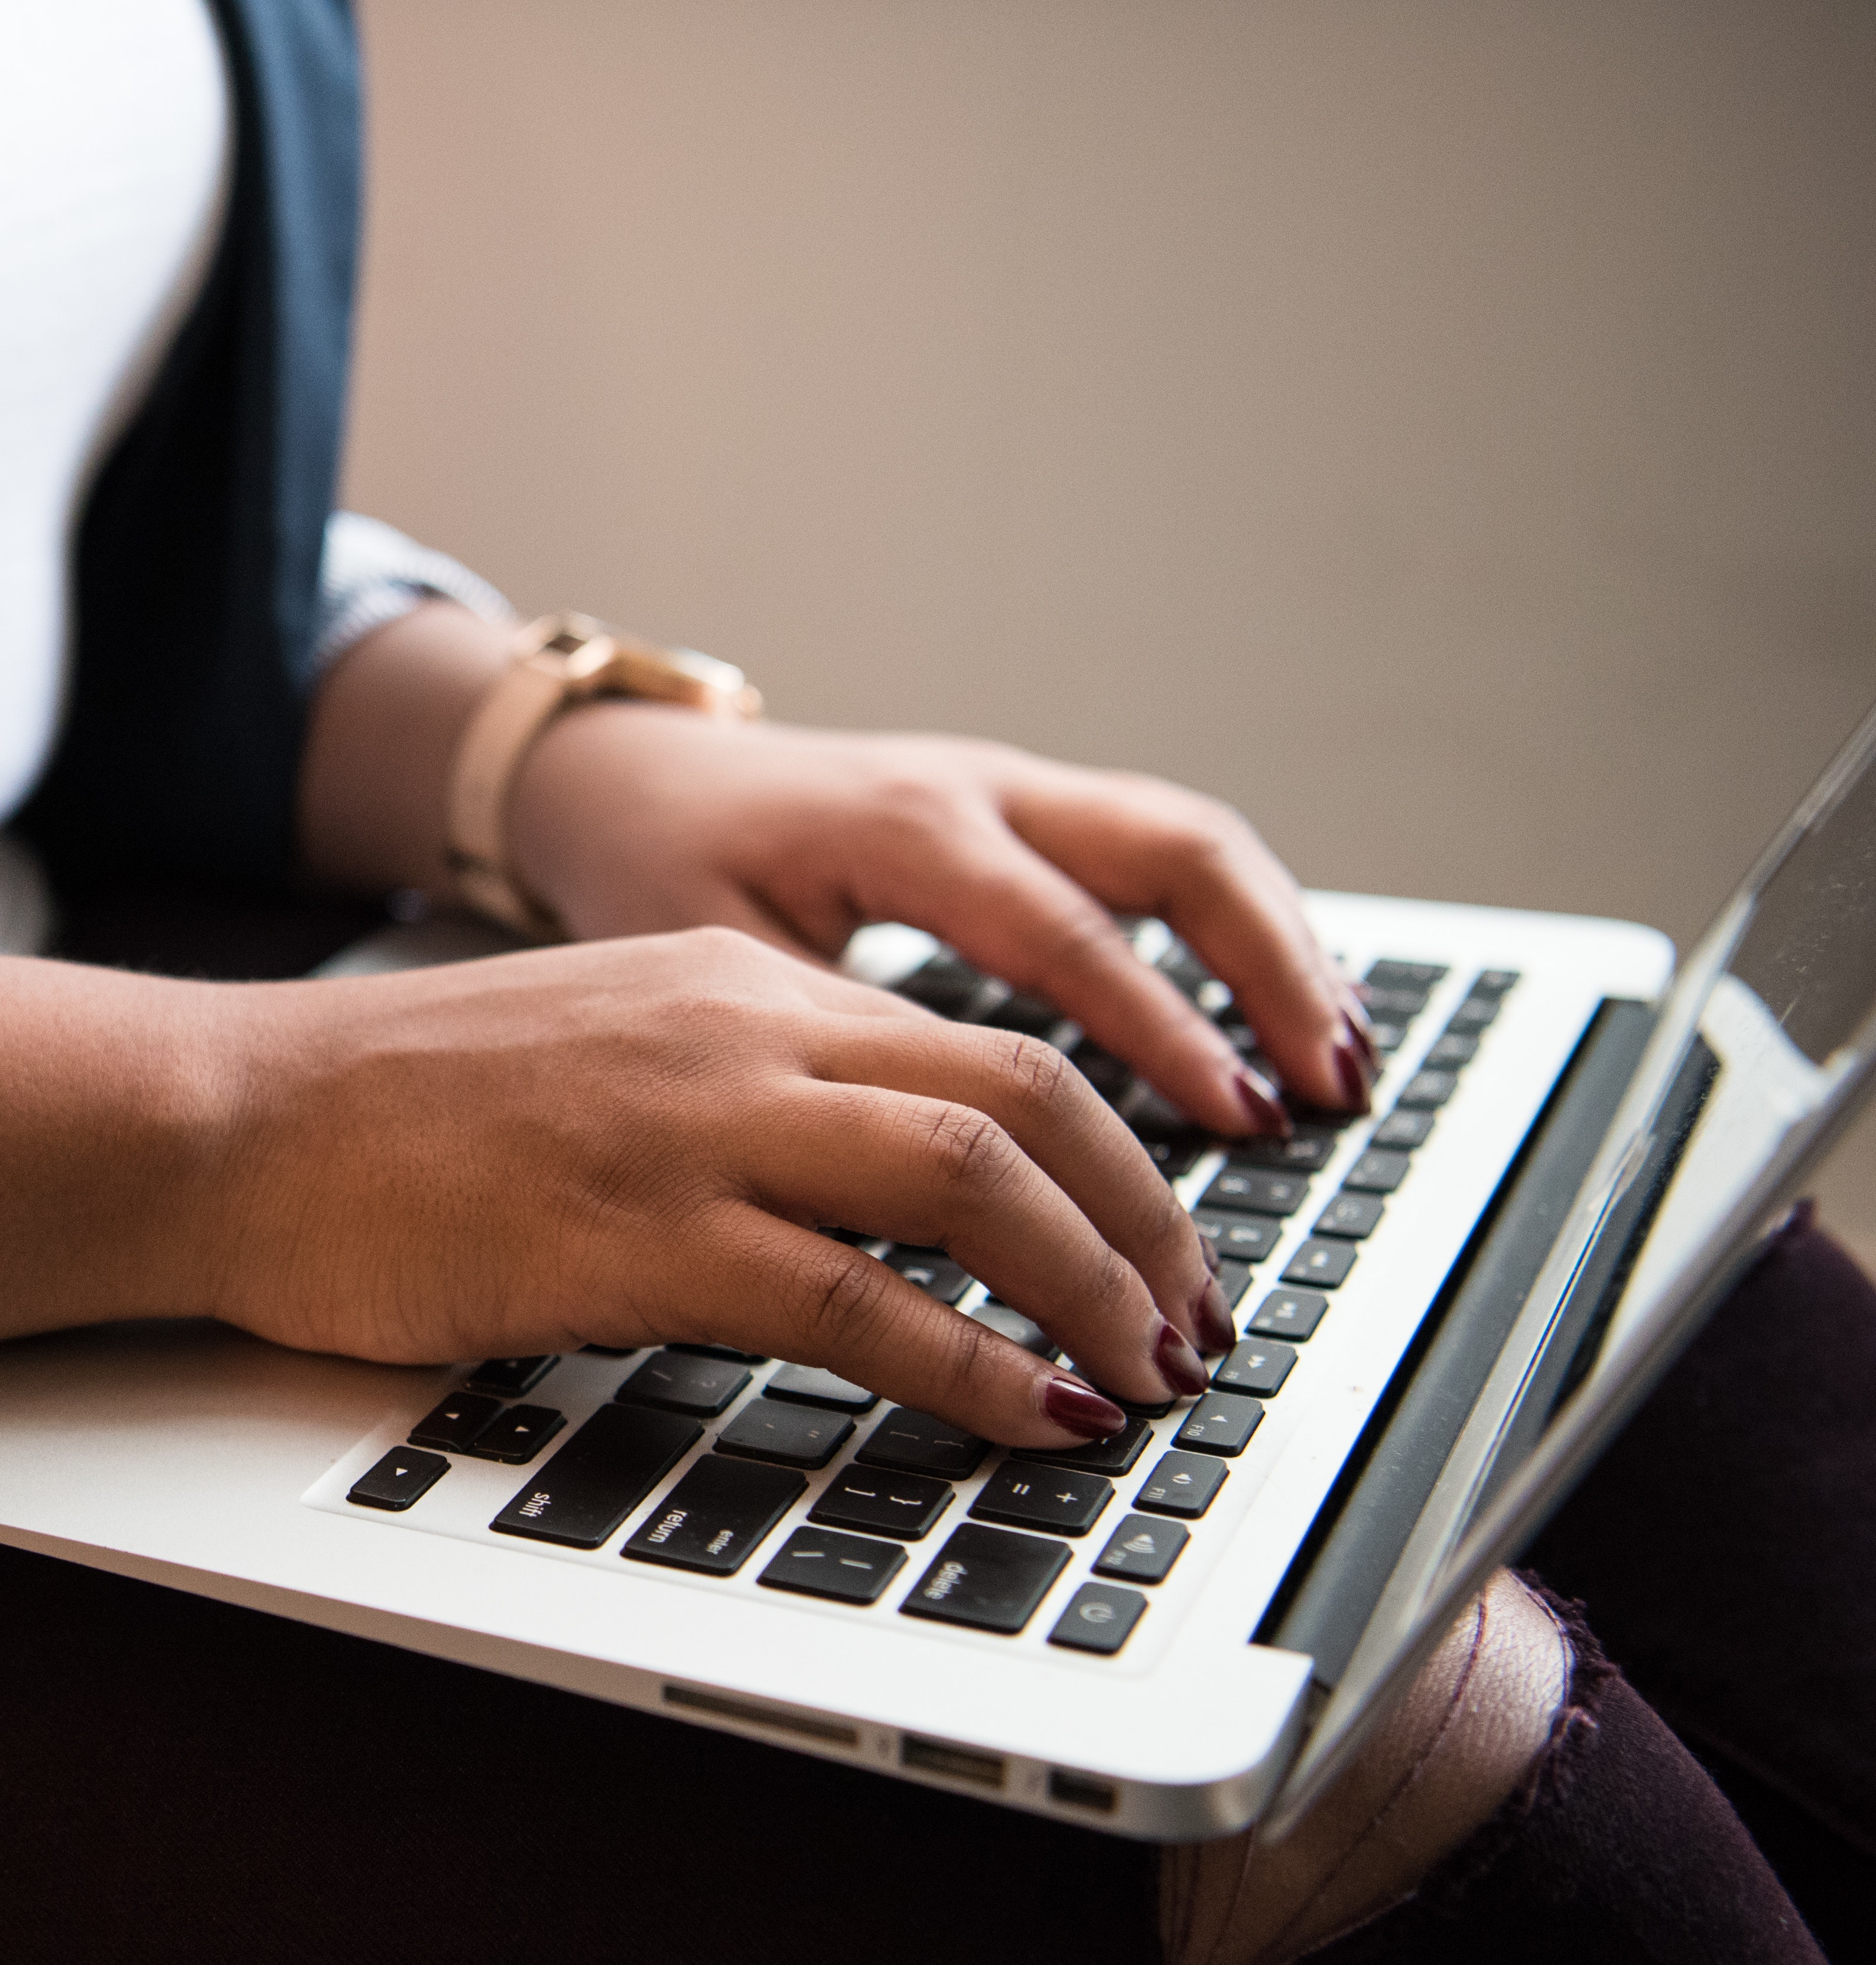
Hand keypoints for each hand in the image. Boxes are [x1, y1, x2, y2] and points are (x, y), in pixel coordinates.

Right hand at [210, 927, 1230, 1442]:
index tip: (1159, 1247)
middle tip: (1196, 1324)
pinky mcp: (632, 1236)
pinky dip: (973, 1366)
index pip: (987, 1047)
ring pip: (970, 1178)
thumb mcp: (602, 1059)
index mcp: (736, 984)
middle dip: (1148, 1220)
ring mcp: (690, 1129)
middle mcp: (739, 1031)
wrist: (235, 1120)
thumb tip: (868, 1205)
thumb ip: (738, 1099)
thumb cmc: (392, 1114)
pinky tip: (1032, 1417)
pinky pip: (855, 1300)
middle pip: (1024, 1095)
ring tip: (1148, 1376)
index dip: (1112, 1154)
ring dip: (1093, 1286)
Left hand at [510, 702, 1374, 1135]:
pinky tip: (1280, 1012)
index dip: (1160, 1033)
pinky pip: (1158, 852)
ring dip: (1276, 948)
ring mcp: (1009, 788)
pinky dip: (1235, 929)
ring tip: (1340, 1062)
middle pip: (1174, 854)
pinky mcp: (1022, 806)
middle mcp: (976, 791)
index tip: (1233, 1121)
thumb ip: (824, 1055)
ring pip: (1188, 843)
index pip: (1068, 935)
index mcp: (903, 830)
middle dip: (1268, 974)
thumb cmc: (658, 873)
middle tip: (1329, 1090)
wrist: (624, 779)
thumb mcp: (717, 964)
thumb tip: (918, 1185)